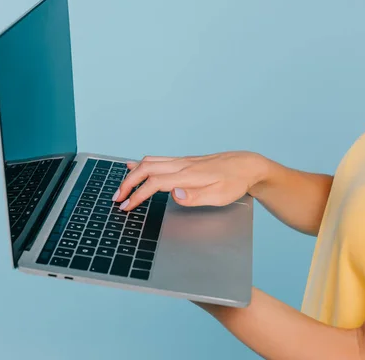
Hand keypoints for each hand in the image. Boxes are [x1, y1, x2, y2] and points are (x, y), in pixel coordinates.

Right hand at [113, 151, 267, 210]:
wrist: (246, 165)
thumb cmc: (235, 182)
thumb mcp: (220, 196)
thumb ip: (195, 197)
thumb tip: (174, 194)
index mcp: (188, 175)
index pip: (154, 183)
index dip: (137, 195)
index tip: (126, 206)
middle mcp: (181, 165)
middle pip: (146, 169)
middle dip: (128, 183)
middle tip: (117, 198)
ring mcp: (181, 161)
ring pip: (149, 162)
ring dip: (132, 174)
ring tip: (122, 188)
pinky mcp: (183, 161)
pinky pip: (157, 159)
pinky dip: (141, 164)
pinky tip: (133, 166)